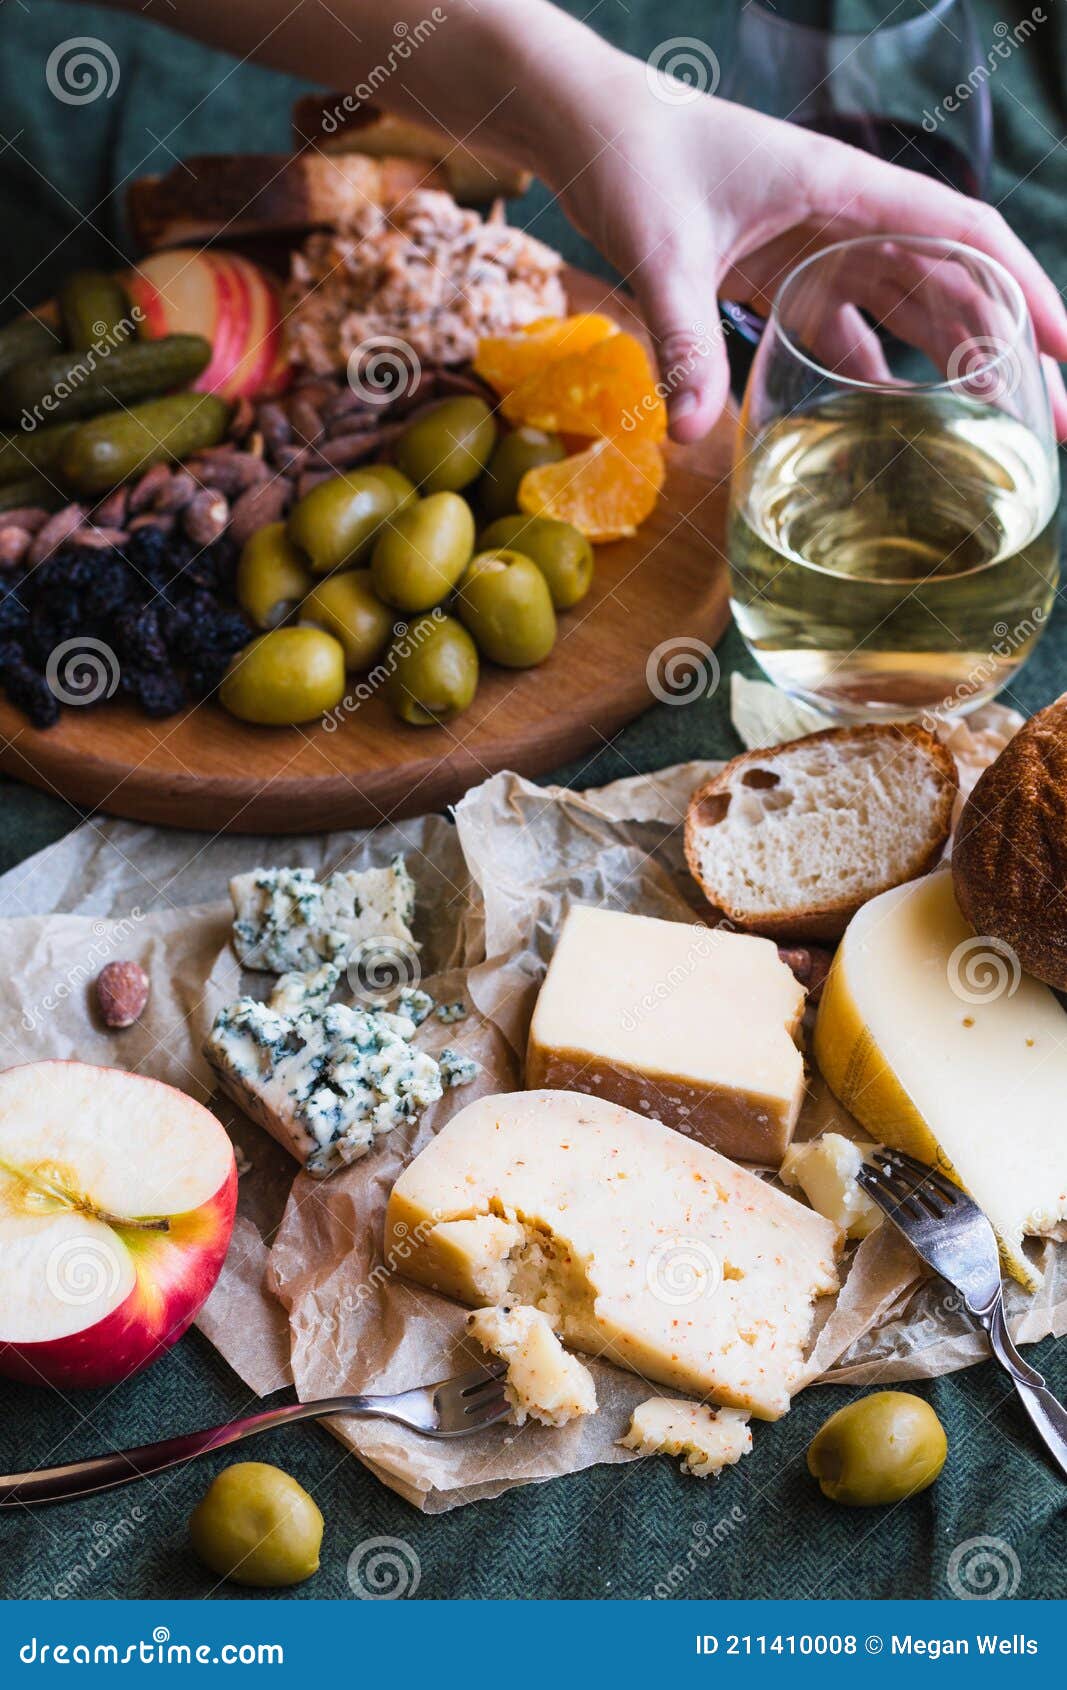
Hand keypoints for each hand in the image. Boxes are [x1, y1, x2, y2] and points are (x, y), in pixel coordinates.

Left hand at [540, 64, 1066, 441]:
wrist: (586, 128)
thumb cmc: (633, 159)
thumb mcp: (661, 251)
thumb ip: (681, 340)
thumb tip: (692, 435)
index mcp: (844, 189)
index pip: (963, 234)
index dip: (1023, 290)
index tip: (1066, 348)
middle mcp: (843, 216)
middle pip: (946, 280)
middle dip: (999, 345)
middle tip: (1044, 417)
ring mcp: (814, 244)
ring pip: (900, 307)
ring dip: (940, 364)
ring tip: (978, 431)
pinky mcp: (778, 271)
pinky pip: (840, 325)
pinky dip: (864, 372)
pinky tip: (879, 426)